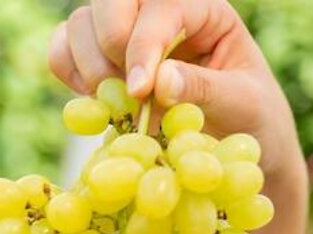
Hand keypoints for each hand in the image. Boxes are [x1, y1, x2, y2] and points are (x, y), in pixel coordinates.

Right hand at [48, 0, 303, 185]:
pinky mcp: (98, 56)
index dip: (144, 45)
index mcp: (203, 7)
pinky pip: (61, 50)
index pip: (161, 5)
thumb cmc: (251, 116)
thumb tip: (159, 81)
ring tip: (118, 107)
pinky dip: (69, 75)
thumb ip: (203, 89)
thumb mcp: (243, 104)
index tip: (139, 92)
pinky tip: (97, 103)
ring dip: (90, 68)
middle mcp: (158, 8)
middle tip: (128, 96)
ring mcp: (124, 30)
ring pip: (80, 23)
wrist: (238, 140)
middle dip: (111, 47)